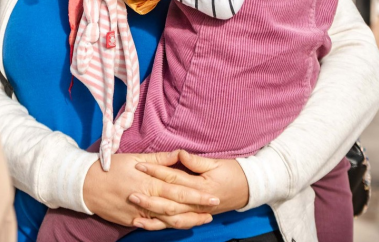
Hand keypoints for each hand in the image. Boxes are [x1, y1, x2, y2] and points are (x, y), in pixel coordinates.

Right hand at [82, 151, 218, 227]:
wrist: (85, 185)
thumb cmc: (110, 167)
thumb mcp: (134, 158)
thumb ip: (159, 159)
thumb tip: (179, 154)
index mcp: (149, 182)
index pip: (178, 189)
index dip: (197, 193)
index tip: (213, 194)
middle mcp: (146, 199)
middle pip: (177, 206)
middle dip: (198, 207)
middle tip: (214, 207)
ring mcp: (139, 213)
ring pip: (167, 219)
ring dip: (187, 220)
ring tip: (203, 219)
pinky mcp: (131, 221)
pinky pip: (152, 226)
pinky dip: (167, 226)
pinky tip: (179, 225)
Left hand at [129, 150, 249, 230]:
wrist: (248, 190)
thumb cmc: (232, 173)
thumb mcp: (216, 163)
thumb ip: (195, 161)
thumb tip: (179, 153)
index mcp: (201, 186)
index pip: (174, 178)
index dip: (156, 171)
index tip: (139, 166)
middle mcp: (197, 203)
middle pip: (169, 201)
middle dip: (149, 198)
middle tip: (131, 192)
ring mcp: (195, 212)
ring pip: (171, 217)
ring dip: (151, 215)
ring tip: (134, 211)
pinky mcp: (194, 216)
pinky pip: (175, 224)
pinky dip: (159, 225)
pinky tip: (143, 224)